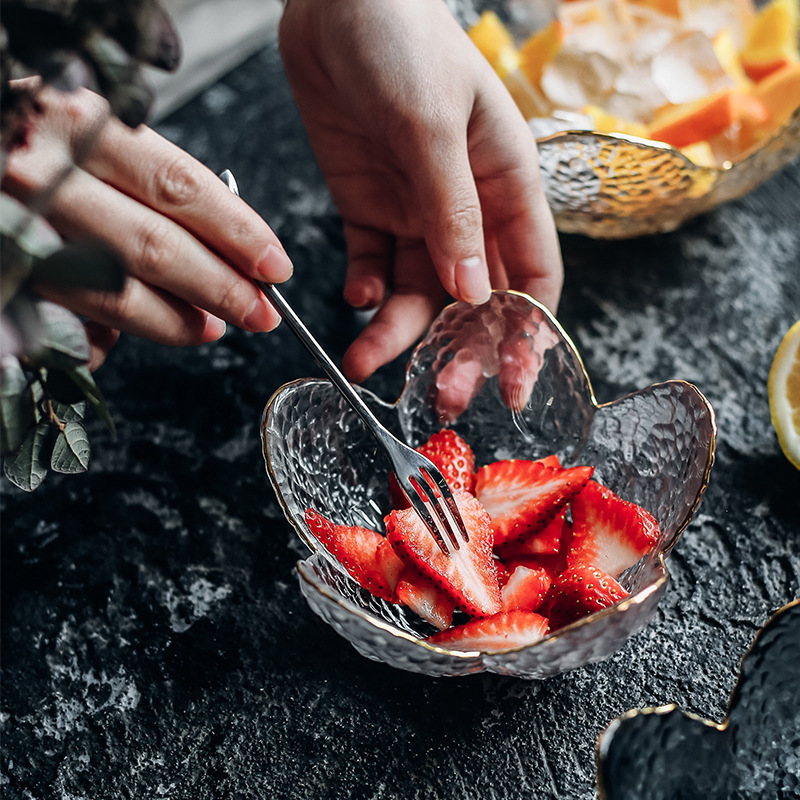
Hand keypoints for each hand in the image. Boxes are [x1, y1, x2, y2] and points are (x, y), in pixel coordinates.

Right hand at [2, 82, 292, 368]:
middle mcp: (40, 173)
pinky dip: (106, 336)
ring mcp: (13, 229)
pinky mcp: (4, 279)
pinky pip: (64, 322)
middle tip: (262, 314)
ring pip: (116, 292)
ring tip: (212, 327)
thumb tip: (218, 254)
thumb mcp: (83, 129)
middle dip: (222, 289)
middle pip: (157, 247)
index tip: (276, 267)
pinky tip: (130, 331)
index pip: (179, 186)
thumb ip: (144, 179)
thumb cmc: (27, 140)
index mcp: (76, 122)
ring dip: (177, 321)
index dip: (238, 234)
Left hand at [279, 0, 562, 382]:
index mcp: (506, 185)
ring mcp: (416, 211)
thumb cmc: (401, 37)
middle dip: (455, 350)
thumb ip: (452, 211)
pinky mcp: (369, 207)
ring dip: (394, 332)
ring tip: (361, 360)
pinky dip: (364, 289)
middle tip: (435, 394)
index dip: (527, 334)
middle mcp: (466, 208)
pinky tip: (352, 296)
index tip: (514, 386)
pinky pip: (372, 264)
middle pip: (471, 300)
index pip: (531, 274)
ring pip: (416, 292)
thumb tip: (472, 293)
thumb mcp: (432, 123)